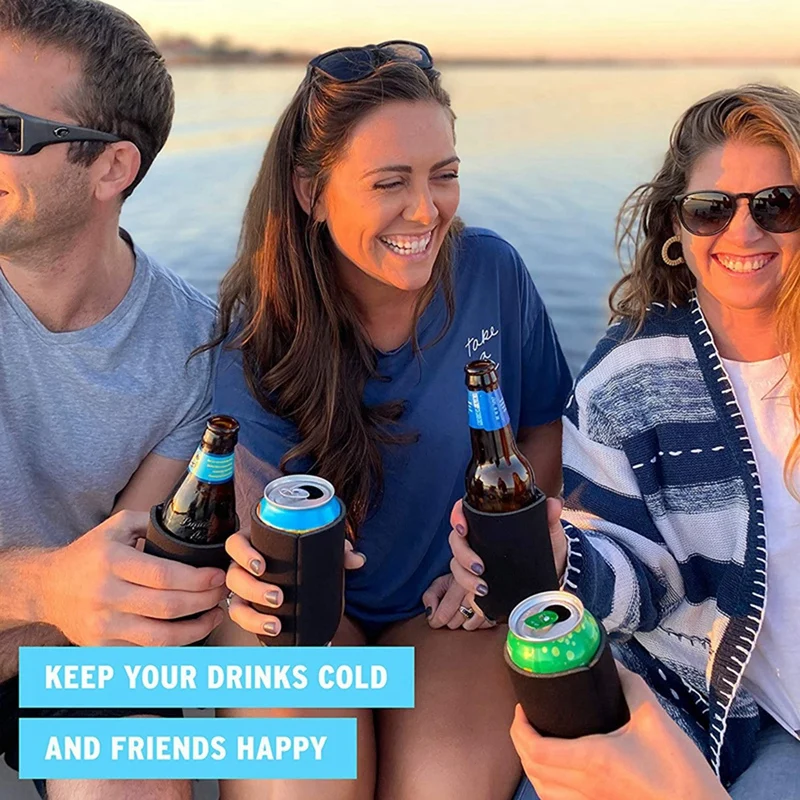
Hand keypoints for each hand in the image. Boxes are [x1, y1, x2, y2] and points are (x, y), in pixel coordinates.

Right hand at [44, 511, 227, 646]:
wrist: (45, 588)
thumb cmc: (87, 555)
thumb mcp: (116, 527)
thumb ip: (151, 522)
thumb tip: (190, 522)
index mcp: (112, 562)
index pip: (164, 575)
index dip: (198, 579)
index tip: (217, 576)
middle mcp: (107, 595)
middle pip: (168, 606)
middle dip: (204, 601)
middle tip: (222, 592)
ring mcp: (104, 625)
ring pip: (161, 637)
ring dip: (197, 629)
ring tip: (214, 615)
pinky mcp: (102, 647)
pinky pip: (146, 651)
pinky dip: (174, 644)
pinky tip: (191, 631)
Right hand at [225, 531, 365, 637]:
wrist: (307, 581)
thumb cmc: (304, 556)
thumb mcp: (320, 550)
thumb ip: (338, 550)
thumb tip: (356, 559)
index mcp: (255, 542)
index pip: (236, 543)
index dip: (244, 554)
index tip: (262, 566)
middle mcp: (243, 565)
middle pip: (234, 575)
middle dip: (253, 589)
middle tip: (277, 597)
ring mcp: (243, 589)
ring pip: (235, 602)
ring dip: (252, 615)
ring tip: (275, 624)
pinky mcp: (248, 608)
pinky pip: (242, 619)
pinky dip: (254, 626)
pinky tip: (272, 630)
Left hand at [422, 573, 494, 630]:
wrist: (491, 573)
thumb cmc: (462, 578)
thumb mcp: (443, 581)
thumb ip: (430, 596)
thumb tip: (430, 614)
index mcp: (460, 581)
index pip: (443, 614)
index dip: (436, 619)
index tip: (435, 618)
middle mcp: (476, 591)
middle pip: (454, 622)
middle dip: (449, 619)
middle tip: (451, 609)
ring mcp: (488, 602)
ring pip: (468, 626)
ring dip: (463, 621)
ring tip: (464, 609)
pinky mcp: (498, 610)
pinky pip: (482, 627)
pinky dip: (477, 623)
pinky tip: (475, 612)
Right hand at [447, 497, 566, 620]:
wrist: (552, 573)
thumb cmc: (546, 547)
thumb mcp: (548, 531)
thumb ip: (550, 516)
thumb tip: (554, 504)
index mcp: (488, 520)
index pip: (464, 511)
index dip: (456, 516)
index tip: (463, 527)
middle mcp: (477, 537)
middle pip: (456, 539)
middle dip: (462, 553)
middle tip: (479, 566)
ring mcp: (475, 558)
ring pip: (456, 562)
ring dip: (464, 575)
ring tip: (482, 585)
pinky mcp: (477, 577)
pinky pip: (463, 581)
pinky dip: (468, 587)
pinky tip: (481, 593)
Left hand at [510, 664, 727, 799]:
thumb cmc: (681, 772)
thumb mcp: (656, 720)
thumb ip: (630, 687)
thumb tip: (613, 665)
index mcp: (593, 760)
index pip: (536, 750)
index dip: (519, 729)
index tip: (522, 709)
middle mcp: (586, 787)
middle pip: (533, 771)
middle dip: (521, 744)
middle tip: (526, 720)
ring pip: (544, 792)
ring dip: (532, 768)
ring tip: (537, 743)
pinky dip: (548, 788)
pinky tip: (558, 773)